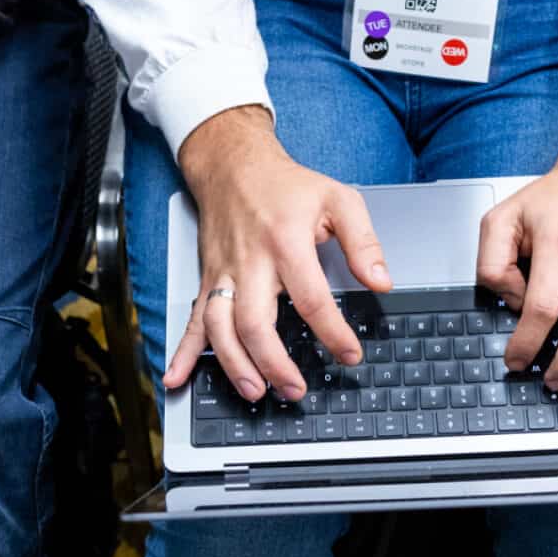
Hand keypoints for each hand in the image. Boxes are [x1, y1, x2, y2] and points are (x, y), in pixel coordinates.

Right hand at [164, 106, 391, 402]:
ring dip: (234, 364)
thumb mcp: (338, 198)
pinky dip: (182, 352)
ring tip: (255, 392)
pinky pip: (191, 319)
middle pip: (255, 321)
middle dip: (273, 363)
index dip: (332, 331)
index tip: (349, 353)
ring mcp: (224, 273)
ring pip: (220, 327)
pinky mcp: (208, 279)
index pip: (310, 297)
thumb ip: (363, 241)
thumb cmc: (286, 185)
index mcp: (285, 242)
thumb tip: (381, 282)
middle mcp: (250, 261)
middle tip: (295, 389)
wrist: (232, 164)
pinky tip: (176, 379)